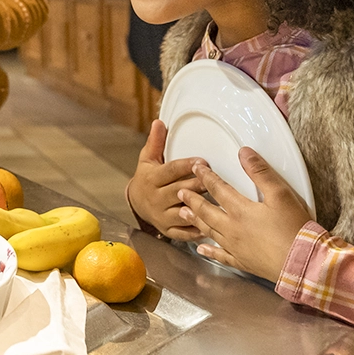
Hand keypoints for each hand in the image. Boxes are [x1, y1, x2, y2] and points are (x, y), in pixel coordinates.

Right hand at [125, 120, 205, 239]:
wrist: (136, 203)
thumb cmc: (148, 178)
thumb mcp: (147, 159)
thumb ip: (155, 142)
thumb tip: (159, 122)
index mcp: (151, 179)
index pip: (170, 171)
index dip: (186, 166)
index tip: (202, 162)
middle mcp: (155, 198)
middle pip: (179, 191)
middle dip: (197, 186)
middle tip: (215, 181)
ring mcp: (161, 215)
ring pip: (183, 212)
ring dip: (199, 208)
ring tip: (216, 204)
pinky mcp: (168, 230)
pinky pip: (183, 232)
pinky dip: (197, 230)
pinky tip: (211, 226)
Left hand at [178, 147, 313, 280]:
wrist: (303, 263)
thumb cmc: (295, 229)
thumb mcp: (281, 194)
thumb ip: (261, 172)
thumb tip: (244, 153)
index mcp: (241, 210)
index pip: (218, 188)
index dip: (206, 177)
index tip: (196, 169)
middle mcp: (233, 228)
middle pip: (207, 210)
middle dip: (192, 199)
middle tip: (180, 192)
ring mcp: (236, 247)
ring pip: (209, 231)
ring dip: (195, 220)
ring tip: (183, 212)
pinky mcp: (243, 262)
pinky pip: (221, 256)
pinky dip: (209, 251)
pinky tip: (201, 249)